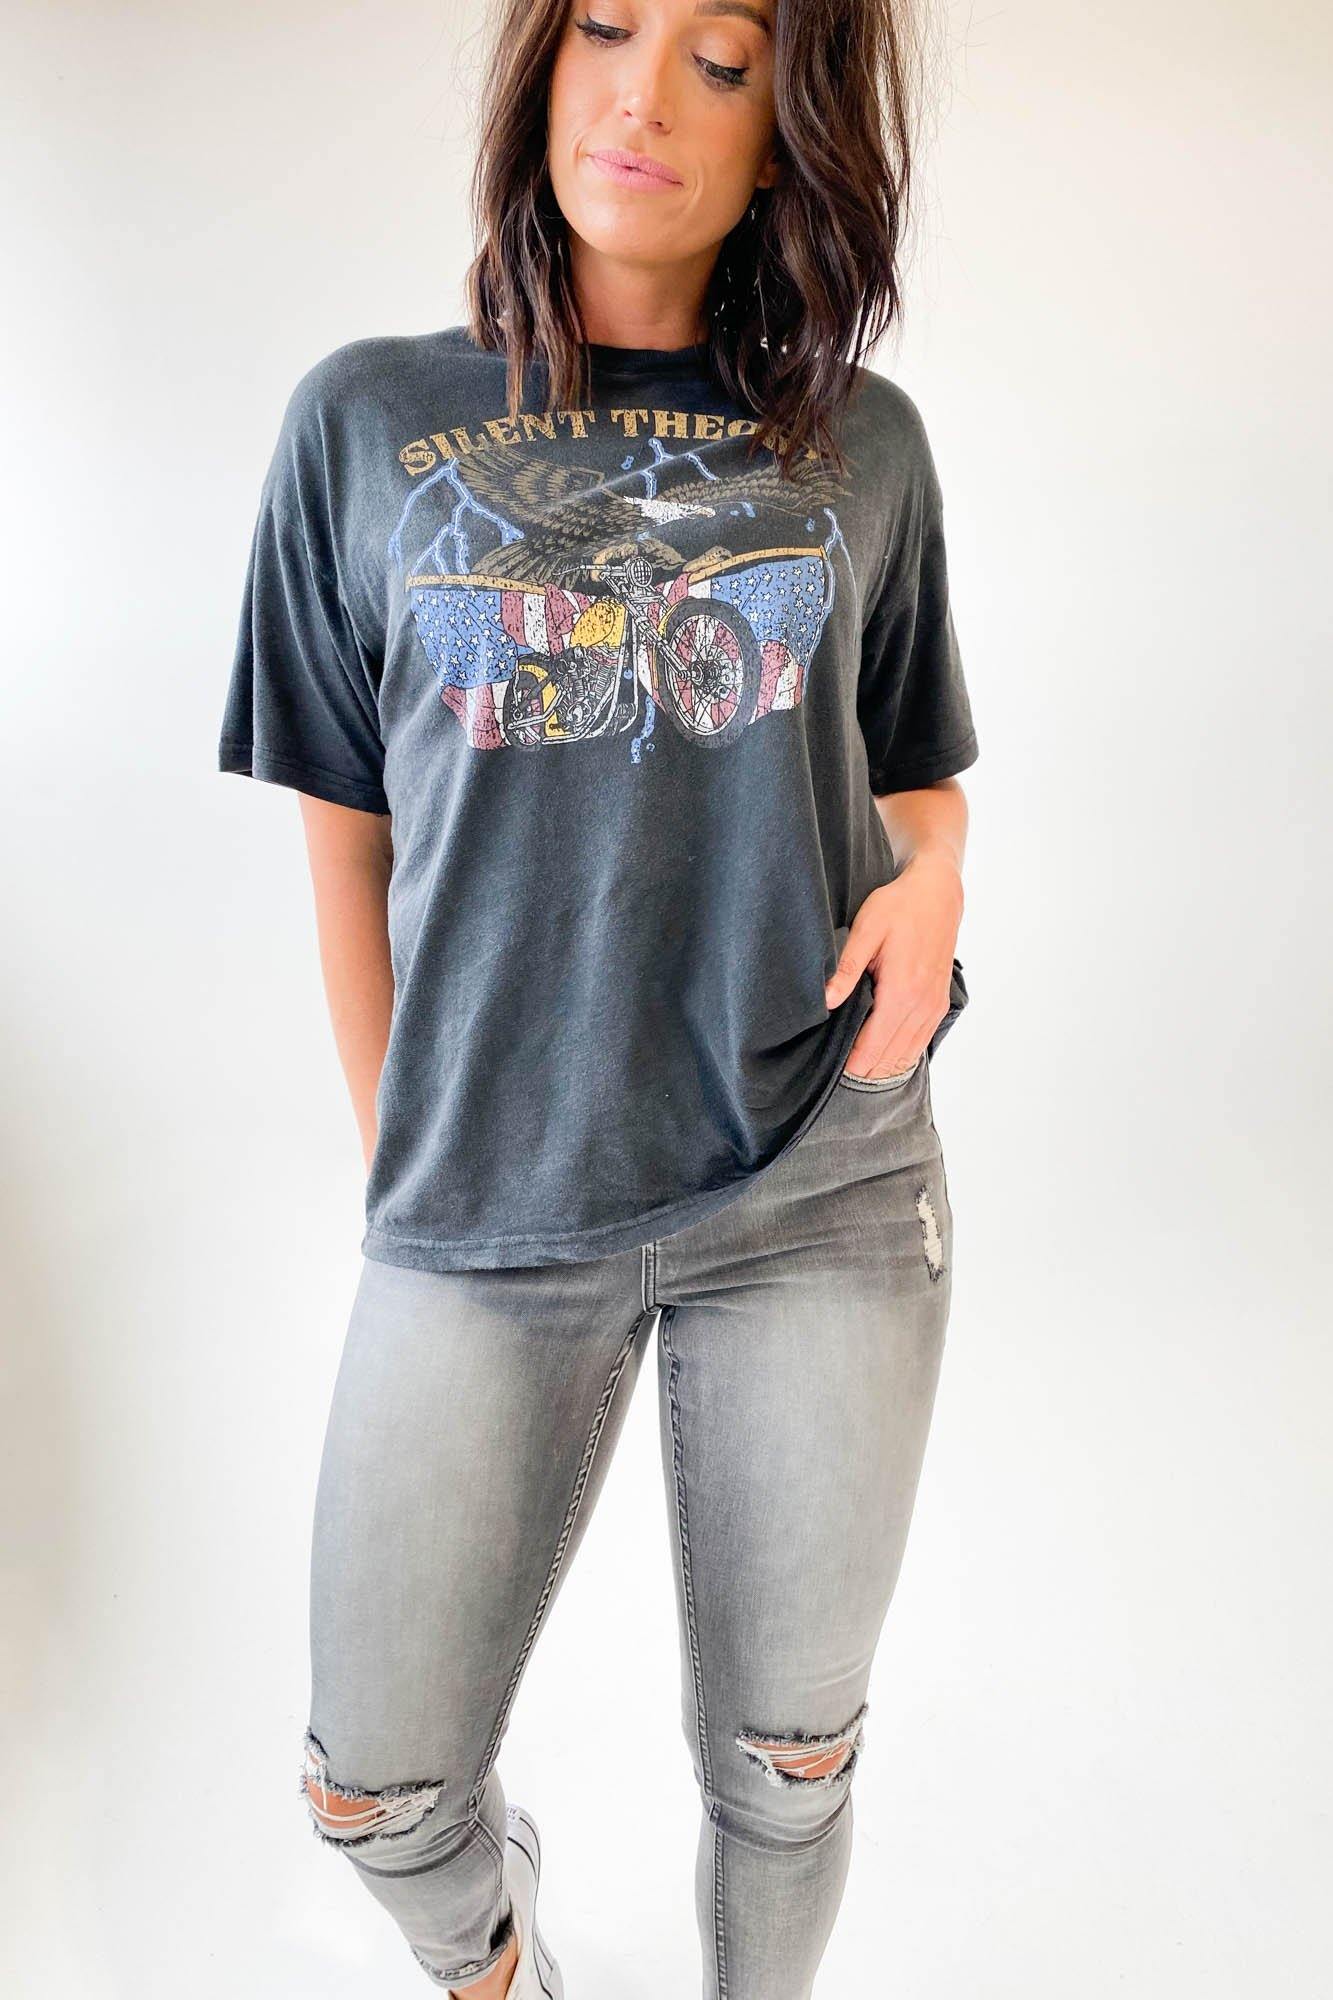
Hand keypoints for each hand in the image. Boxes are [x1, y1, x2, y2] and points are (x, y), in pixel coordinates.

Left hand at [825, 848, 962, 1080]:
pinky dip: (901, 1054)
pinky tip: (883, 1058)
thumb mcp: (866, 929)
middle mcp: (922, 1006)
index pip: (872, 1047)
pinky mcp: (939, 1004)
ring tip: (855, 1071)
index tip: (829, 1072)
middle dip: (863, 1069)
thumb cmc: (898, 907)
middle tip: (835, 1075)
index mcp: (901, 993)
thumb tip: (827, 1001)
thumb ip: (847, 968)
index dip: (850, 1064)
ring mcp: (934, 1007)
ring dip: (883, 1066)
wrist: (938, 894)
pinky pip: (920, 1042)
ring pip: (906, 1055)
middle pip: (889, 1058)